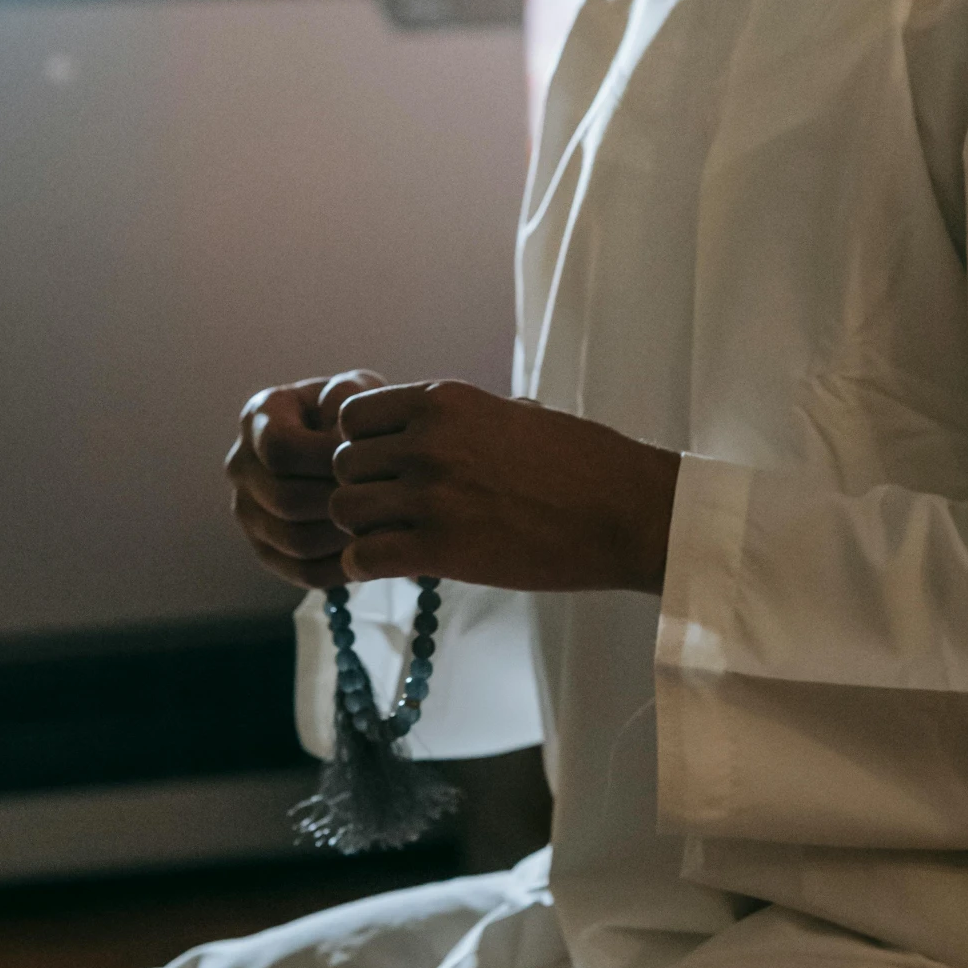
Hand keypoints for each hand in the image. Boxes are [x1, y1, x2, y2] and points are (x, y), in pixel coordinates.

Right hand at [225, 368, 386, 588]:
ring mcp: (248, 512)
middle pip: (285, 499)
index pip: (279, 448)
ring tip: (386, 526)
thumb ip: (351, 397)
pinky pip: (303, 572)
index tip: (372, 458)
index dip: (326, 457)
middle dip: (342, 500)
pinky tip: (377, 549)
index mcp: (258, 417)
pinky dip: (343, 566)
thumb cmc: (360, 415)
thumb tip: (343, 438)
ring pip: (296, 541)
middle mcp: (241, 465)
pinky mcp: (267, 551)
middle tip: (388, 502)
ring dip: (345, 535)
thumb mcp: (360, 391)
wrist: (357, 450)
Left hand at [329, 381, 680, 594]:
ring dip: (363, 528)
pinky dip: (367, 566)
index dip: (361, 446)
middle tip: (391, 511)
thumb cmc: (583, 463)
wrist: (626, 511)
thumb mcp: (514, 414)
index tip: (388, 468)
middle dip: (361, 489)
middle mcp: (428, 441)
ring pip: (345, 509)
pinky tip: (396, 566)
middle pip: (342, 465)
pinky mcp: (440, 549)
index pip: (352, 417)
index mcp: (444, 400)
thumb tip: (433, 428)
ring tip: (395, 539)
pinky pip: (362, 556)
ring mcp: (431, 494)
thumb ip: (462, 420)